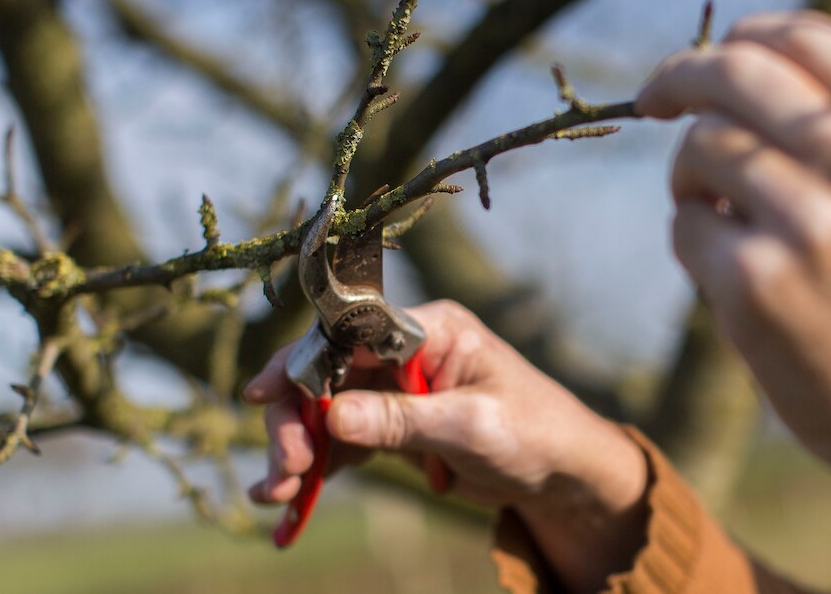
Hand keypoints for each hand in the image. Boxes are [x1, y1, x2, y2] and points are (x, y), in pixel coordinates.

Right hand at [244, 300, 646, 591]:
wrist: (565, 473)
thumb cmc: (535, 432)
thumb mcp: (471, 426)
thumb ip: (401, 420)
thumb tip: (332, 415)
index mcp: (429, 330)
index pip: (348, 334)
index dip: (301, 361)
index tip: (265, 395)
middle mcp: (404, 352)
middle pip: (325, 374)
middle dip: (296, 420)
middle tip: (283, 469)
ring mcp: (395, 390)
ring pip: (324, 412)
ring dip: (296, 449)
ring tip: (275, 494)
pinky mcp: (392, 427)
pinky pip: (341, 443)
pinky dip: (314, 468)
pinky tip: (288, 499)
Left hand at [638, 12, 830, 517]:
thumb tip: (744, 77)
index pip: (802, 38)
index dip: (738, 37)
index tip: (705, 59)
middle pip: (733, 74)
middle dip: (679, 78)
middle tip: (653, 97)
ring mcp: (808, 222)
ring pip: (700, 149)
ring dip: (690, 177)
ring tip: (718, 214)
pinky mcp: (755, 284)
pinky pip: (685, 226)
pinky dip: (693, 240)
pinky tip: (730, 271)